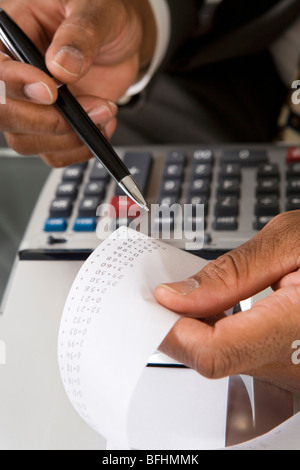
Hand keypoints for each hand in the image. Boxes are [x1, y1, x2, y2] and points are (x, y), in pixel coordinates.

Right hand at [0, 0, 155, 165]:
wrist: (122, 39)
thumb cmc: (102, 14)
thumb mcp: (96, 9)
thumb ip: (80, 34)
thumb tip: (61, 66)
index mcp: (12, 37)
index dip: (17, 85)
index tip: (52, 91)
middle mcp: (17, 76)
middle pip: (5, 114)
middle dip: (46, 121)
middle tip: (88, 109)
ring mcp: (34, 106)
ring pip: (25, 141)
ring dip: (68, 137)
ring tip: (104, 111)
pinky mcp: (53, 125)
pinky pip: (53, 153)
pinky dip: (79, 148)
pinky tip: (102, 126)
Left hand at [155, 211, 299, 393]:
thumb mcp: (290, 239)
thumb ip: (232, 272)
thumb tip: (176, 296)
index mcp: (297, 325)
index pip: (213, 353)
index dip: (174, 329)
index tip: (156, 300)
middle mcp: (294, 361)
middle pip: (210, 361)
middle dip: (177, 324)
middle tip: (167, 288)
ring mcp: (290, 369)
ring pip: (219, 360)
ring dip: (194, 327)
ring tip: (193, 292)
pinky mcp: (285, 365)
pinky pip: (236, 356)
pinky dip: (215, 331)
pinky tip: (215, 306)